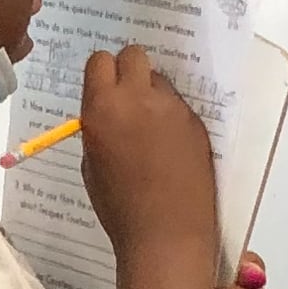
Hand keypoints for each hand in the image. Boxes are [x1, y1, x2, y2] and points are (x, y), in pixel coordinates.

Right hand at [76, 45, 216, 266]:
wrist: (165, 233)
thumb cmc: (119, 207)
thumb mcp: (91, 165)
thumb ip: (97, 129)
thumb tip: (107, 115)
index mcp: (103, 108)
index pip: (100, 61)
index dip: (101, 74)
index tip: (103, 90)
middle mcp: (138, 99)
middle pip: (134, 55)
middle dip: (129, 71)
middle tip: (128, 99)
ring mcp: (172, 109)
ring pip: (160, 80)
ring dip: (152, 94)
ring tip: (151, 128)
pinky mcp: (196, 123)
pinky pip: (179, 105)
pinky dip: (172, 117)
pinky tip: (170, 145)